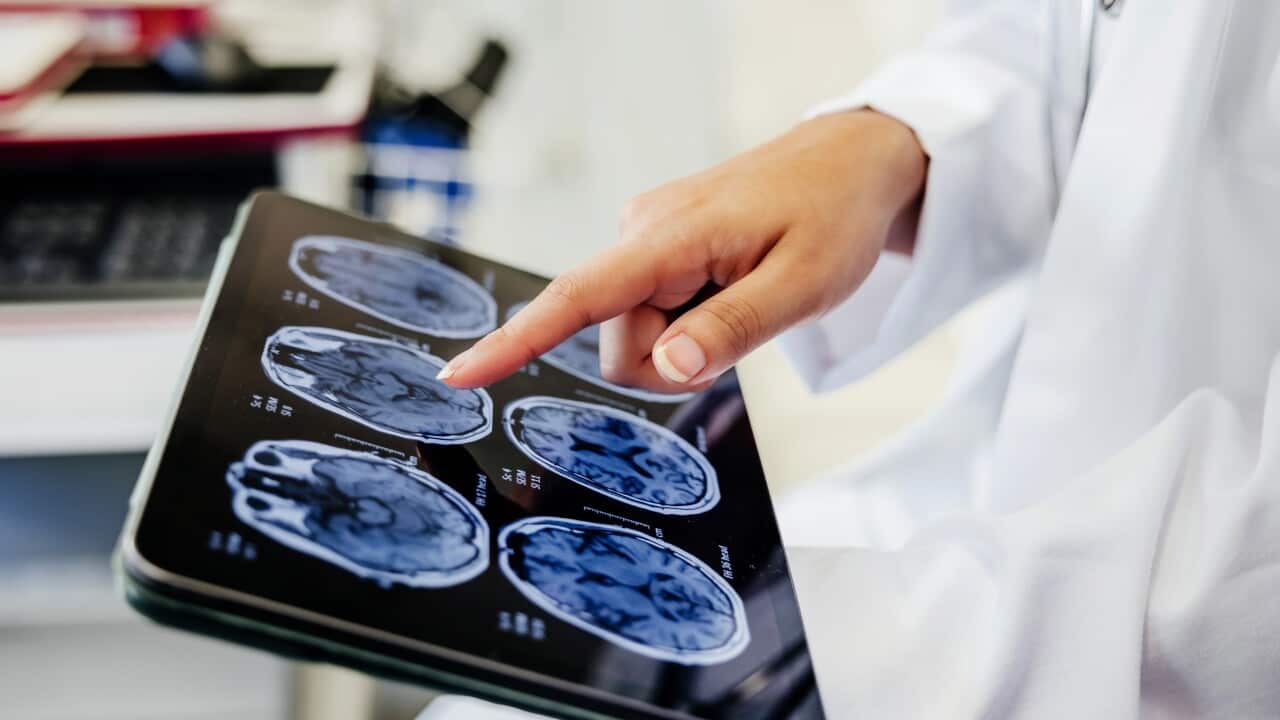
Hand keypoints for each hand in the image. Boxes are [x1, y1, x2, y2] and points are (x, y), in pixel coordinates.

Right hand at [438, 109, 926, 390]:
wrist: (853, 162)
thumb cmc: (834, 215)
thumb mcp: (805, 284)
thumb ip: (733, 328)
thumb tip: (665, 367)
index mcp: (671, 236)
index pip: (578, 297)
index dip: (515, 342)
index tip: (460, 375)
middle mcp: (644, 232)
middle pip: (618, 344)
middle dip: (671, 363)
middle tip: (741, 332)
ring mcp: (649, 240)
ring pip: (635, 336)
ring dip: (685, 343)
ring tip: (743, 300)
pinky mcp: (660, 249)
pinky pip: (652, 313)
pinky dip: (689, 323)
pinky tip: (729, 291)